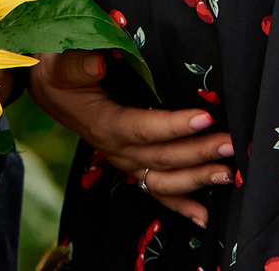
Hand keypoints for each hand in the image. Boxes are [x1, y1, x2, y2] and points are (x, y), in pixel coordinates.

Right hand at [29, 52, 231, 227]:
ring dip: (197, 179)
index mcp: (104, 124)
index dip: (173, 126)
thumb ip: (78, 64)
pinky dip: (181, 205)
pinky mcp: (132, 165)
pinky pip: (157, 192)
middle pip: (162, 157)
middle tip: (230, 143)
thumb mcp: (60, 64)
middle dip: (198, 152)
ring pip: (164, 180)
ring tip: (227, 173)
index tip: (204, 117)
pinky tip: (205, 215)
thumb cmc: (58, 73)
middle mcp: (117, 149)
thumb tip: (99, 64)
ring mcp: (126, 161)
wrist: (48, 89)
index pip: (142, 128)